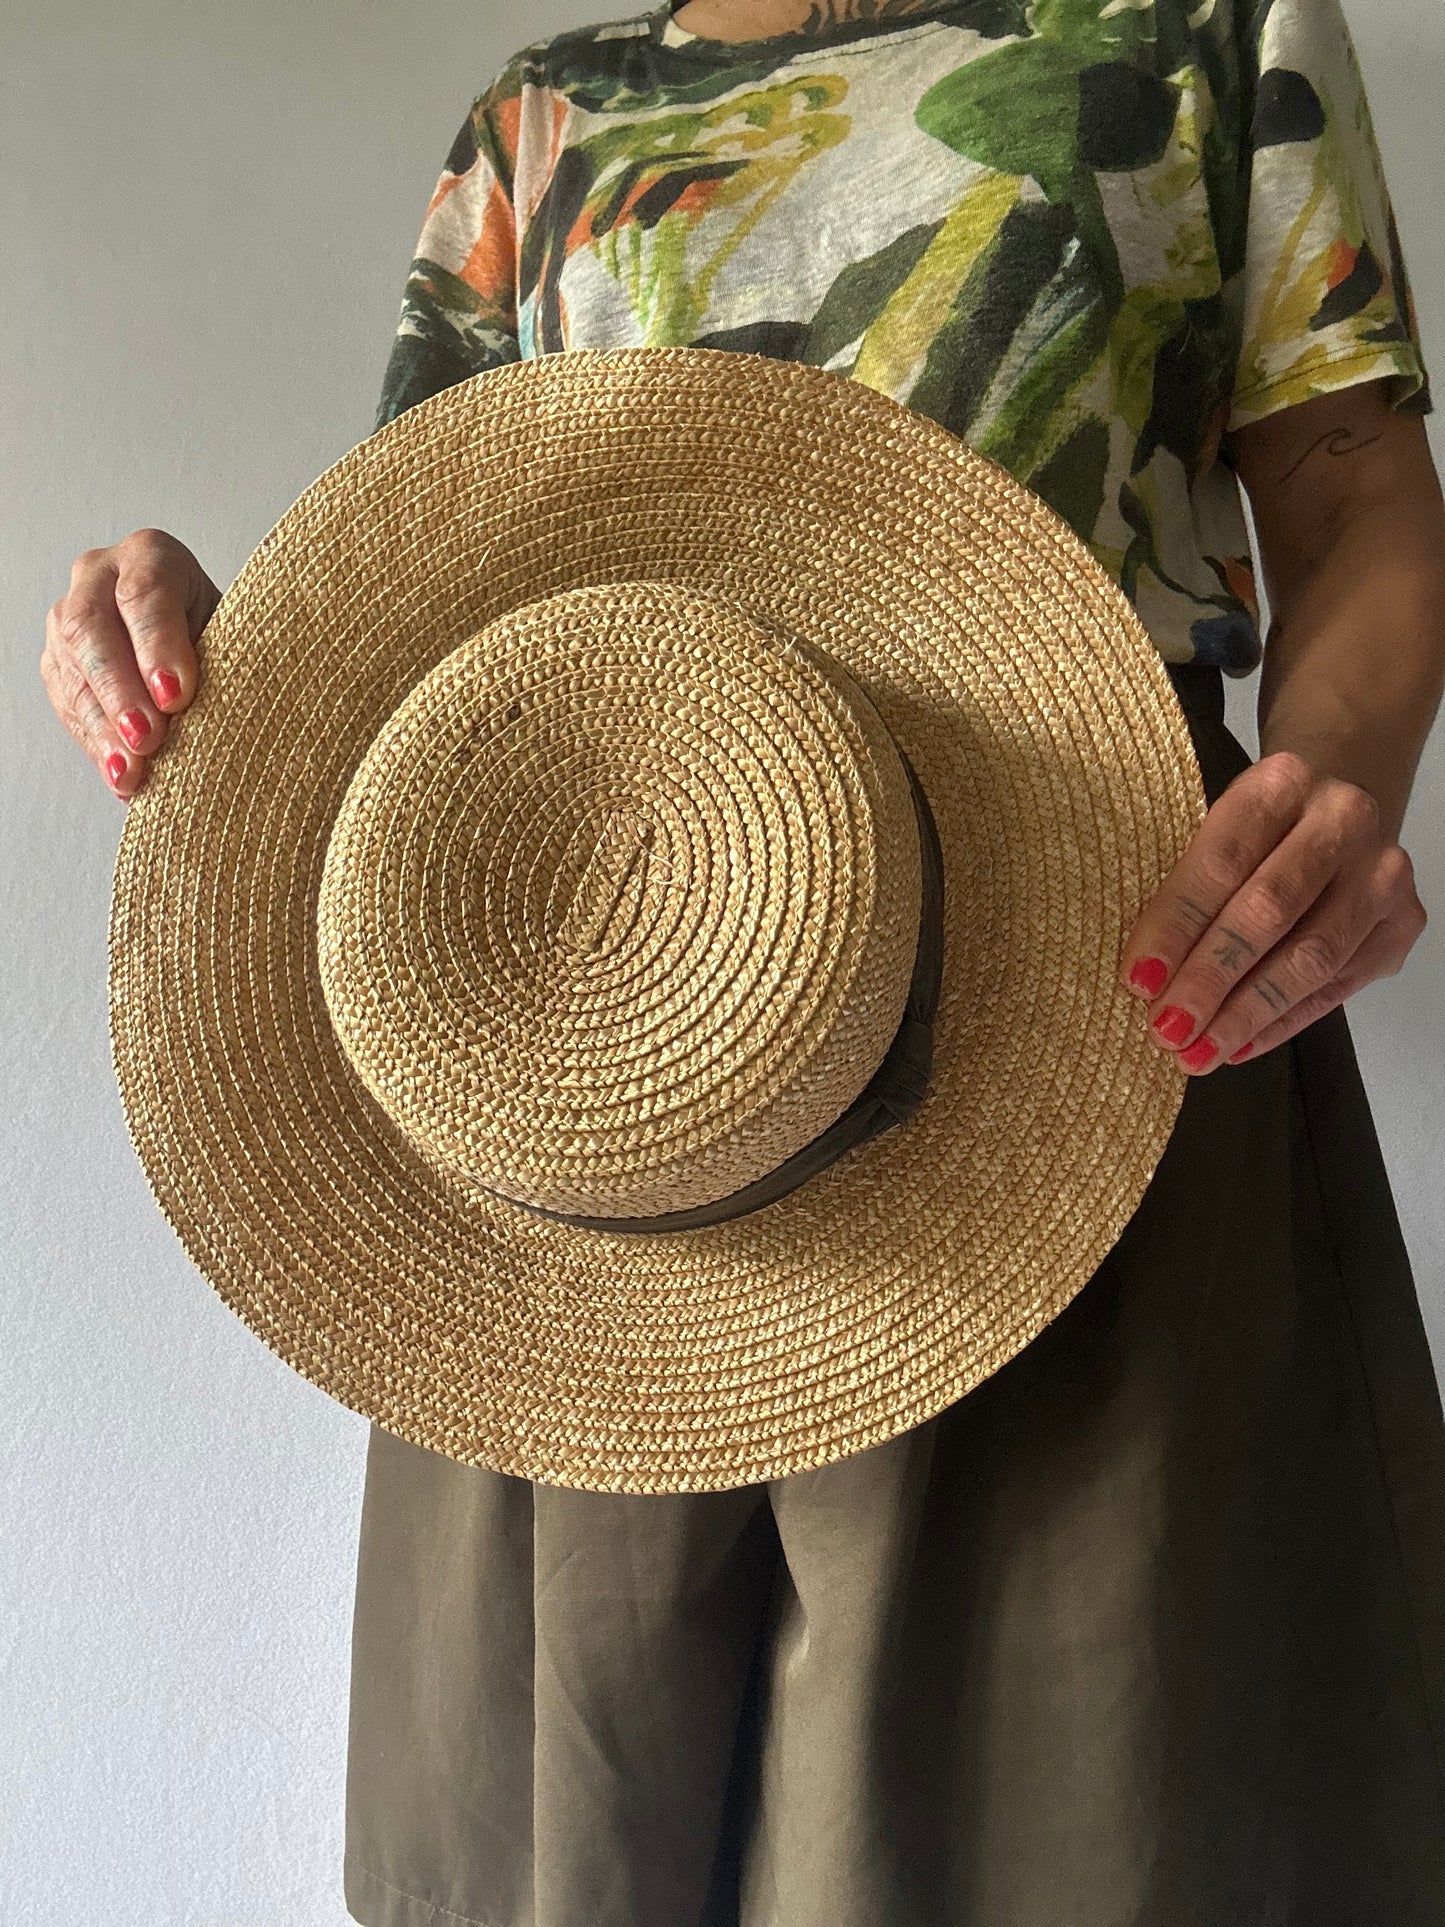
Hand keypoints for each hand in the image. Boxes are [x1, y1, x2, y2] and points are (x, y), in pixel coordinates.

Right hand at [40, 527, 219, 799]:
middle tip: (147, 737)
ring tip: (131, 771)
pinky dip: (96, 745)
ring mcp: (70, 620)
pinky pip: (68, 705)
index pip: (145, 592)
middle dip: (120, 689)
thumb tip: (233, 713)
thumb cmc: (225, 634)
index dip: (158, 644)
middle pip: (92, 628)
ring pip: (73, 671)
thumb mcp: (237, 633)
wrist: (199, 646)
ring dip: (102, 727)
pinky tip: (121, 776)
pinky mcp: (59, 665)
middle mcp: (99, 577)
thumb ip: (228, 658)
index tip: (177, 694)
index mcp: (151, 556)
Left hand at [1118, 750, 1426, 1071]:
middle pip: (1269, 910)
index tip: (1138, 979)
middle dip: (1210, 978)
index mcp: (1282, 783)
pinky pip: (1338, 987)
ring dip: (1247, 1013)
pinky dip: (1283, 1023)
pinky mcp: (1402, 923)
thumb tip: (1147, 978)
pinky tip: (1240, 1045)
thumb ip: (1185, 891)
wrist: (1338, 805)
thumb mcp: (1214, 832)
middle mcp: (1342, 819)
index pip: (1221, 861)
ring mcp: (1382, 873)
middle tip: (1168, 1027)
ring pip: (1311, 957)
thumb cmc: (1259, 829)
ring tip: (1198, 1051)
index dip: (1177, 926)